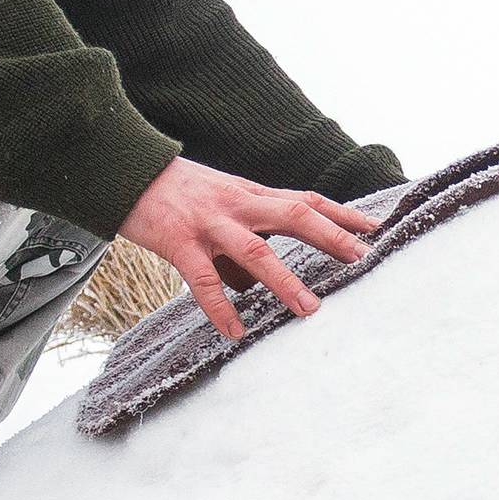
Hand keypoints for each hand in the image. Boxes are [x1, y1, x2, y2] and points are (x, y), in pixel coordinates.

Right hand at [117, 157, 380, 341]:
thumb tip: (253, 288)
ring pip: (255, 251)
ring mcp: (209, 222)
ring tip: (311, 310)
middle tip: (363, 259)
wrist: (124, 167)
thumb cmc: (174, 192)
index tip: (375, 227)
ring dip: (286, 281)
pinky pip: (204, 280)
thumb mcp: (218, 206)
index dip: (341, 213)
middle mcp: (237, 204)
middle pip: (294, 215)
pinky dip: (221, 308)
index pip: (305, 199)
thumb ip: (240, 243)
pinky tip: (235, 332)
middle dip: (331, 237)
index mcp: (250, 194)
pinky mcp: (178, 241)